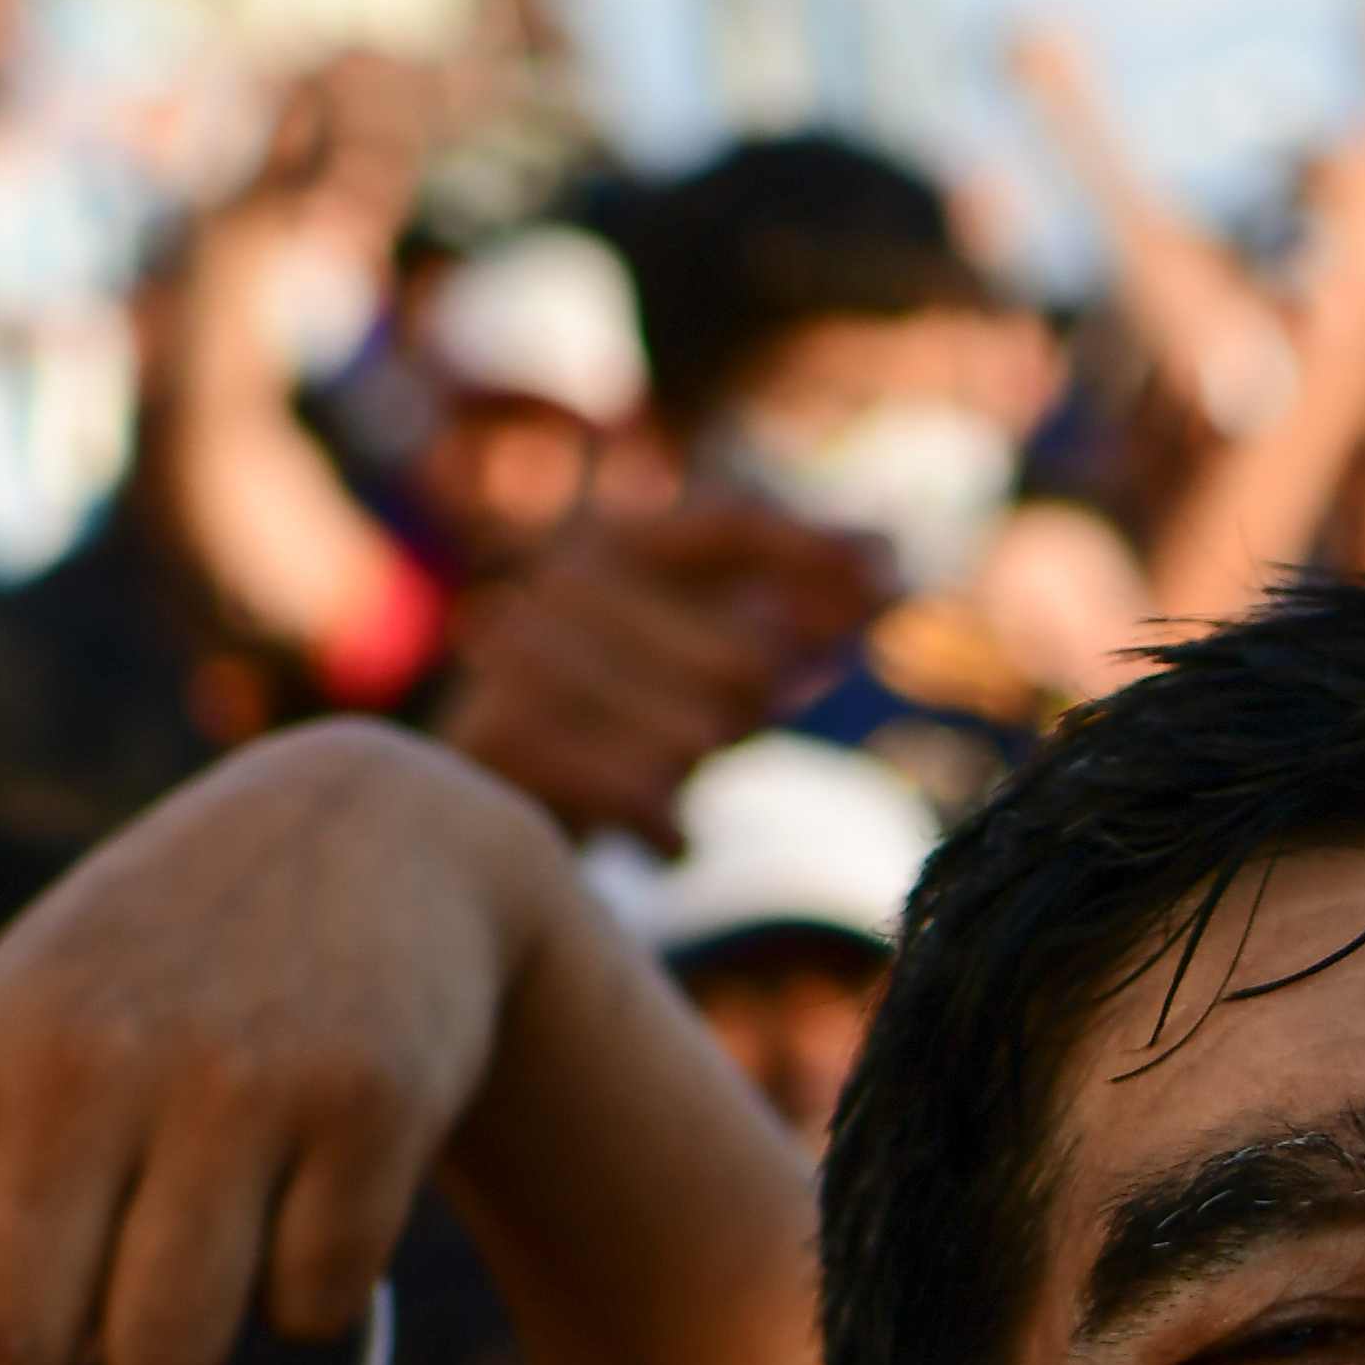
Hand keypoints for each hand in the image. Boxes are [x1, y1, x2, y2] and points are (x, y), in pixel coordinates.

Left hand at [0, 719, 579, 1364]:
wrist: (370, 837)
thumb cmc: (159, 996)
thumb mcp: (20, 1052)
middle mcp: (80, 1066)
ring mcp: (228, 1081)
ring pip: (166, 1359)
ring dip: (181, 1357)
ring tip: (204, 1262)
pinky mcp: (368, 1102)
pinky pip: (312, 1307)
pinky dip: (311, 1291)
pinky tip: (315, 1190)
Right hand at [426, 490, 884, 845]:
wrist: (466, 822)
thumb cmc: (616, 736)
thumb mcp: (710, 666)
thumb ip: (793, 617)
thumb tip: (893, 560)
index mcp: (610, 539)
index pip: (737, 525)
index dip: (821, 555)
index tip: (898, 578)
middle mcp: (560, 579)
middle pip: (743, 664)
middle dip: (755, 716)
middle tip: (721, 740)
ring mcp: (524, 657)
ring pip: (697, 739)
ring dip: (698, 780)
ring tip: (667, 787)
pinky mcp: (504, 739)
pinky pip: (644, 794)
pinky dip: (669, 832)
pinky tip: (663, 839)